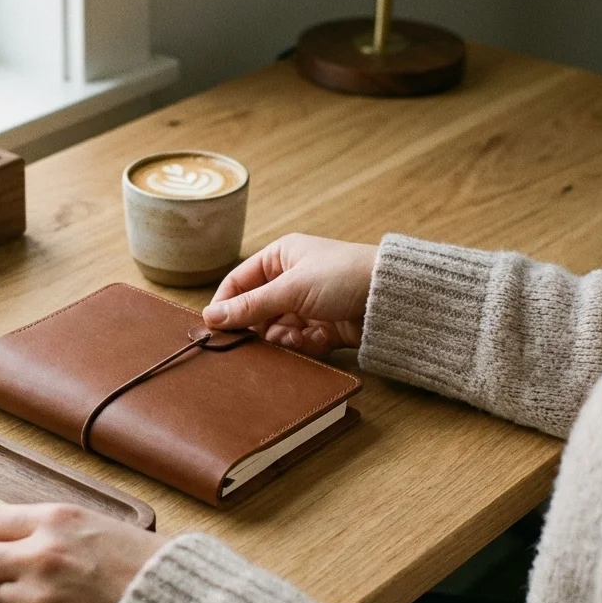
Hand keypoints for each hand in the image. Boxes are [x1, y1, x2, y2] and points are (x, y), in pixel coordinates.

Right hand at [203, 233, 377, 356]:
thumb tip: (211, 317)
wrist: (391, 296)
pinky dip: (302, 345)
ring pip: (277, 330)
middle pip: (256, 310)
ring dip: (282, 338)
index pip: (239, 282)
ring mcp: (308, 305)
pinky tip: (314, 340)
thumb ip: (250, 306)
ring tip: (295, 337)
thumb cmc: (342, 276)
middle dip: (257, 327)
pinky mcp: (323, 327)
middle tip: (253, 342)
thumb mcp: (290, 289)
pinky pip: (299, 342)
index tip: (214, 328)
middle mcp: (291, 279)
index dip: (225, 304)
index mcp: (280, 257)